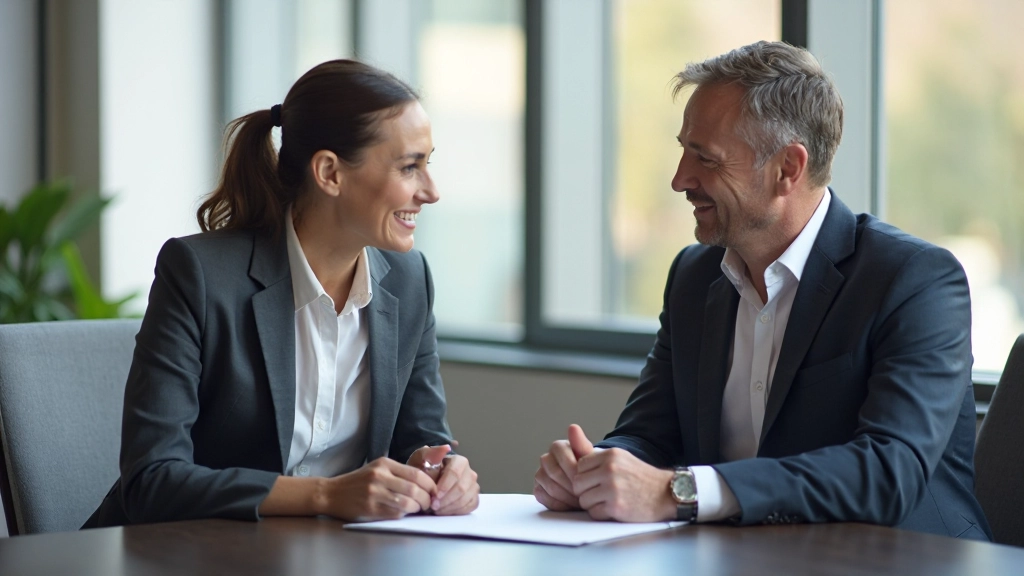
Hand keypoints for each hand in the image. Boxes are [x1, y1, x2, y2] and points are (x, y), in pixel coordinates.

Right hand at [321, 457, 436, 521]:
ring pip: (406, 503)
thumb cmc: (358, 481)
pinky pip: (394, 514)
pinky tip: (403, 513)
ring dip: (416, 508)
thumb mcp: (377, 469)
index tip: (434, 492)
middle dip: (426, 499)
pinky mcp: (369, 508)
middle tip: (429, 504)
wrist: (331, 492)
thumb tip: (425, 482)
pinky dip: (403, 515)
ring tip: (418, 509)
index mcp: (384, 464)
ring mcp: (374, 493)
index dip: (430, 485)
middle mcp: (379, 476)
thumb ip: (398, 473)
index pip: (416, 474)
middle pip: (414, 489)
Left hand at [407, 444, 479, 514]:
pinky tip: (444, 511)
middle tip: (432, 506)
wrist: (426, 480)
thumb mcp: (421, 459)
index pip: (455, 473)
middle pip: (462, 488)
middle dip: (446, 499)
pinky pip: (470, 506)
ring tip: (436, 509)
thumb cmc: (423, 470)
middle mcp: (469, 473)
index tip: (434, 496)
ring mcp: (473, 486)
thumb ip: (430, 454)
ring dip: (449, 507)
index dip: (445, 486)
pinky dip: (456, 511)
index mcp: (459, 461)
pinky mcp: (473, 498)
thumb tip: (444, 449)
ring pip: (466, 499)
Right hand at [533, 424, 593, 510]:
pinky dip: (558, 503)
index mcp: (558, 447)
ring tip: (580, 500)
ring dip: (566, 495)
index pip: (561, 456)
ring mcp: (540, 474)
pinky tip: (570, 504)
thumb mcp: (590, 457)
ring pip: (549, 485)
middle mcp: (546, 458)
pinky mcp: (538, 489)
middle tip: (584, 493)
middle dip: (571, 485)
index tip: (586, 479)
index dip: (573, 469)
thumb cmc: (591, 469)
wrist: (589, 484)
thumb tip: (573, 427)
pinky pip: (543, 497)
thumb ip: (581, 443)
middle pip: (554, 473)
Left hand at [573, 447, 675, 521]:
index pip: (579, 466)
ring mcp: (612, 488)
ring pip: (583, 500)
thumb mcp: (622, 458)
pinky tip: (613, 509)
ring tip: (607, 501)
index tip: (594, 481)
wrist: (667, 493)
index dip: (585, 476)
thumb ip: (598, 458)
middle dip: (584, 491)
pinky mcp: (616, 506)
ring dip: (592, 504)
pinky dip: (601, 514)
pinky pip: (593, 513)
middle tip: (598, 494)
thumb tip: (571, 452)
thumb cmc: (641, 477)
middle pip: (577, 483)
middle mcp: (610, 469)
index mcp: (610, 455)